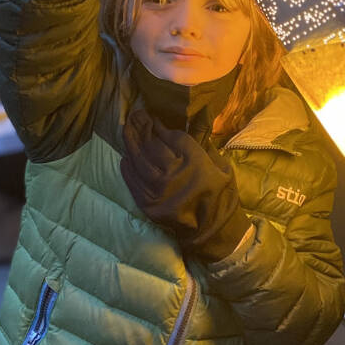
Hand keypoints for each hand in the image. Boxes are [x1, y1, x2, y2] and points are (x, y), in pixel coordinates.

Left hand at [119, 109, 251, 260]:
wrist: (214, 228)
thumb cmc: (220, 193)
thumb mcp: (219, 163)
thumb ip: (201, 142)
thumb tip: (183, 121)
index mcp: (197, 164)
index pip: (173, 138)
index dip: (161, 126)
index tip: (152, 117)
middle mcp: (176, 176)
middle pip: (153, 147)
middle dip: (143, 129)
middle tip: (135, 116)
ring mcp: (160, 192)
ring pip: (140, 162)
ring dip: (131, 145)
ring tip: (126, 130)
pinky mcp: (149, 206)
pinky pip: (133, 182)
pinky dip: (128, 169)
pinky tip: (125, 157)